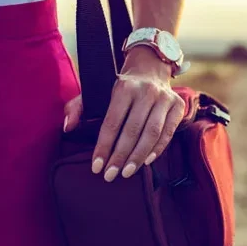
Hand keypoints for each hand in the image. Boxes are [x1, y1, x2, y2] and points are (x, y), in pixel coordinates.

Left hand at [63, 47, 185, 181]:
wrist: (150, 69)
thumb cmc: (121, 87)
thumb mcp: (96, 90)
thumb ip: (77, 107)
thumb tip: (68, 127)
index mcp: (124, 87)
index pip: (112, 122)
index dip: (104, 146)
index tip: (97, 167)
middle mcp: (146, 91)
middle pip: (133, 130)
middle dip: (120, 156)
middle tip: (110, 176)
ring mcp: (164, 98)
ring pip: (152, 133)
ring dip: (138, 157)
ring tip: (126, 173)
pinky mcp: (178, 105)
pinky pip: (168, 132)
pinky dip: (158, 149)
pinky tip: (146, 162)